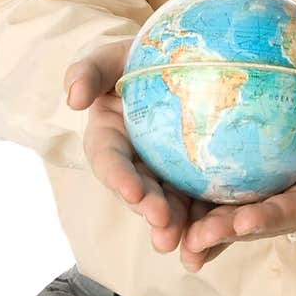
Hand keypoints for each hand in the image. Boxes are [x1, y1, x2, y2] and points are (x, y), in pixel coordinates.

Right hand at [64, 40, 213, 253]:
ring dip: (176, 224)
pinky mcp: (196, 176)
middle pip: (140, 192)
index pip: (110, 162)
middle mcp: (135, 163)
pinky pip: (202, 199)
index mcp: (110, 139)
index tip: (132, 191)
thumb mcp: (112, 56)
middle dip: (149, 210)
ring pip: (170, 204)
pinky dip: (207, 217)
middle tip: (164, 224)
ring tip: (187, 241)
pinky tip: (223, 231)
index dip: (118, 178)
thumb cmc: (141, 54)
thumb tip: (72, 97)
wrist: (181, 59)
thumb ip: (89, 71)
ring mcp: (166, 173)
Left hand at [178, 63, 295, 272]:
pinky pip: (227, 204)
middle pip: (264, 223)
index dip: (271, 217)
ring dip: (211, 236)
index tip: (243, 221)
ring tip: (178, 244)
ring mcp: (275, 198)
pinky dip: (201, 215)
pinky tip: (170, 223)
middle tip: (196, 239)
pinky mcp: (255, 189)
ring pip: (241, 222)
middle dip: (230, 235)